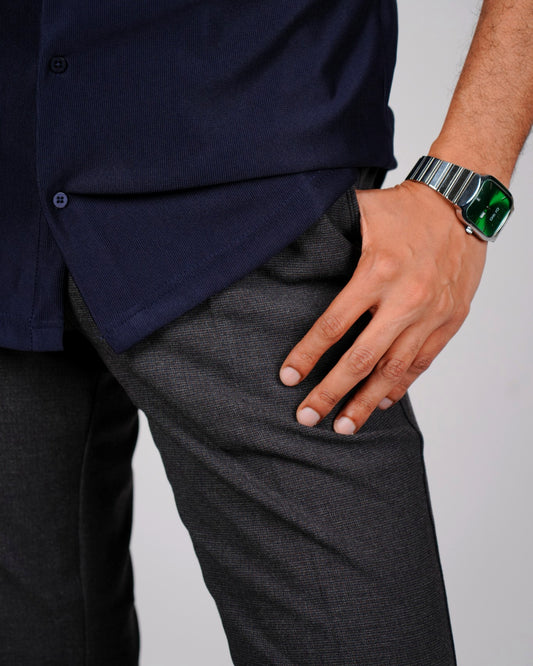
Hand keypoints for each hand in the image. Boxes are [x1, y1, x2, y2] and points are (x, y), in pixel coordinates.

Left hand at [278, 180, 487, 433]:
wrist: (461, 205)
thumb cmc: (405, 209)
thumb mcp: (362, 212)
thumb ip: (328, 234)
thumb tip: (287, 245)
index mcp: (376, 272)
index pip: (333, 325)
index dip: (308, 355)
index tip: (288, 377)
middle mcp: (405, 299)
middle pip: (361, 359)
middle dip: (331, 393)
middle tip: (306, 417)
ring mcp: (430, 315)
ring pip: (393, 371)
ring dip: (365, 402)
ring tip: (342, 427)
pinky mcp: (449, 321)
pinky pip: (421, 363)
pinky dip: (399, 386)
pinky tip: (380, 403)